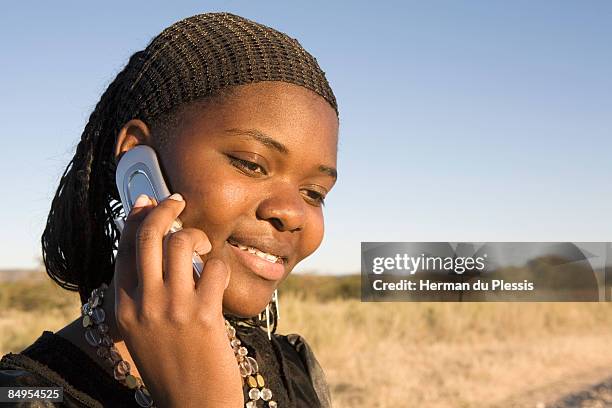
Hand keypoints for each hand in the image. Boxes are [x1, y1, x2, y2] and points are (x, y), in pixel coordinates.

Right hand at [114, 193, 242, 407]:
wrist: (192, 405)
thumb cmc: (171, 366)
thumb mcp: (142, 331)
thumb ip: (142, 293)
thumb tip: (155, 252)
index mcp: (122, 307)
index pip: (124, 248)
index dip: (138, 218)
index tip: (149, 203)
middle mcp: (143, 303)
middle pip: (148, 236)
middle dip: (165, 210)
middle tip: (178, 202)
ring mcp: (173, 308)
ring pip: (182, 244)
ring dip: (196, 236)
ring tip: (204, 248)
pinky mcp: (204, 315)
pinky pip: (215, 268)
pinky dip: (220, 265)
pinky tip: (219, 277)